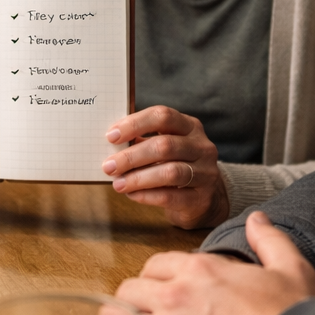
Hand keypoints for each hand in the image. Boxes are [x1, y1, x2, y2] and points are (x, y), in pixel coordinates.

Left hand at [103, 106, 228, 228]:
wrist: (204, 197)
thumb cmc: (176, 165)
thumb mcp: (165, 146)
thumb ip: (142, 141)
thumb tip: (112, 144)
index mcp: (190, 126)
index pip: (163, 116)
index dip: (135, 124)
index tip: (111, 136)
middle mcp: (201, 146)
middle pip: (165, 146)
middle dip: (132, 156)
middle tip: (109, 166)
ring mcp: (205, 173)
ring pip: (170, 172)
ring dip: (138, 178)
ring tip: (118, 184)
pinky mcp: (201, 198)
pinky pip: (171, 196)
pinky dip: (147, 195)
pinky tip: (132, 194)